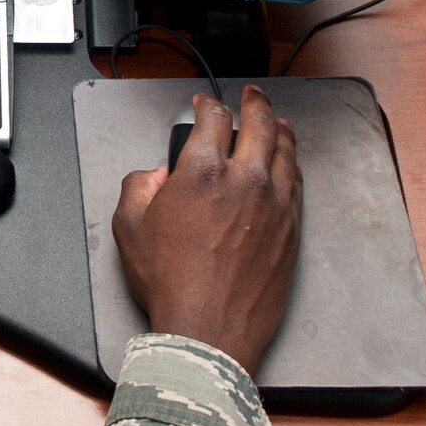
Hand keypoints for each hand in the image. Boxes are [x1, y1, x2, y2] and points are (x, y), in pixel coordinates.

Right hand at [111, 85, 301, 373]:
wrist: (208, 330)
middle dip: (255, 103)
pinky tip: (289, 163)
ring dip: (281, 129)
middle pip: (261, 125)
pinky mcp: (291, 231)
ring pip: (286, 152)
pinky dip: (292, 165)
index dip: (207, 105)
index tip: (203, 105)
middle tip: (252, 95)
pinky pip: (297, 185)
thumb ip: (137, 188)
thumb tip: (155, 176)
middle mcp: (245, 182)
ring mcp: (275, 206)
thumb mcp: (129, 228)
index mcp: (202, 174)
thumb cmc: (171, 283)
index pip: (213, 120)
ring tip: (278, 121)